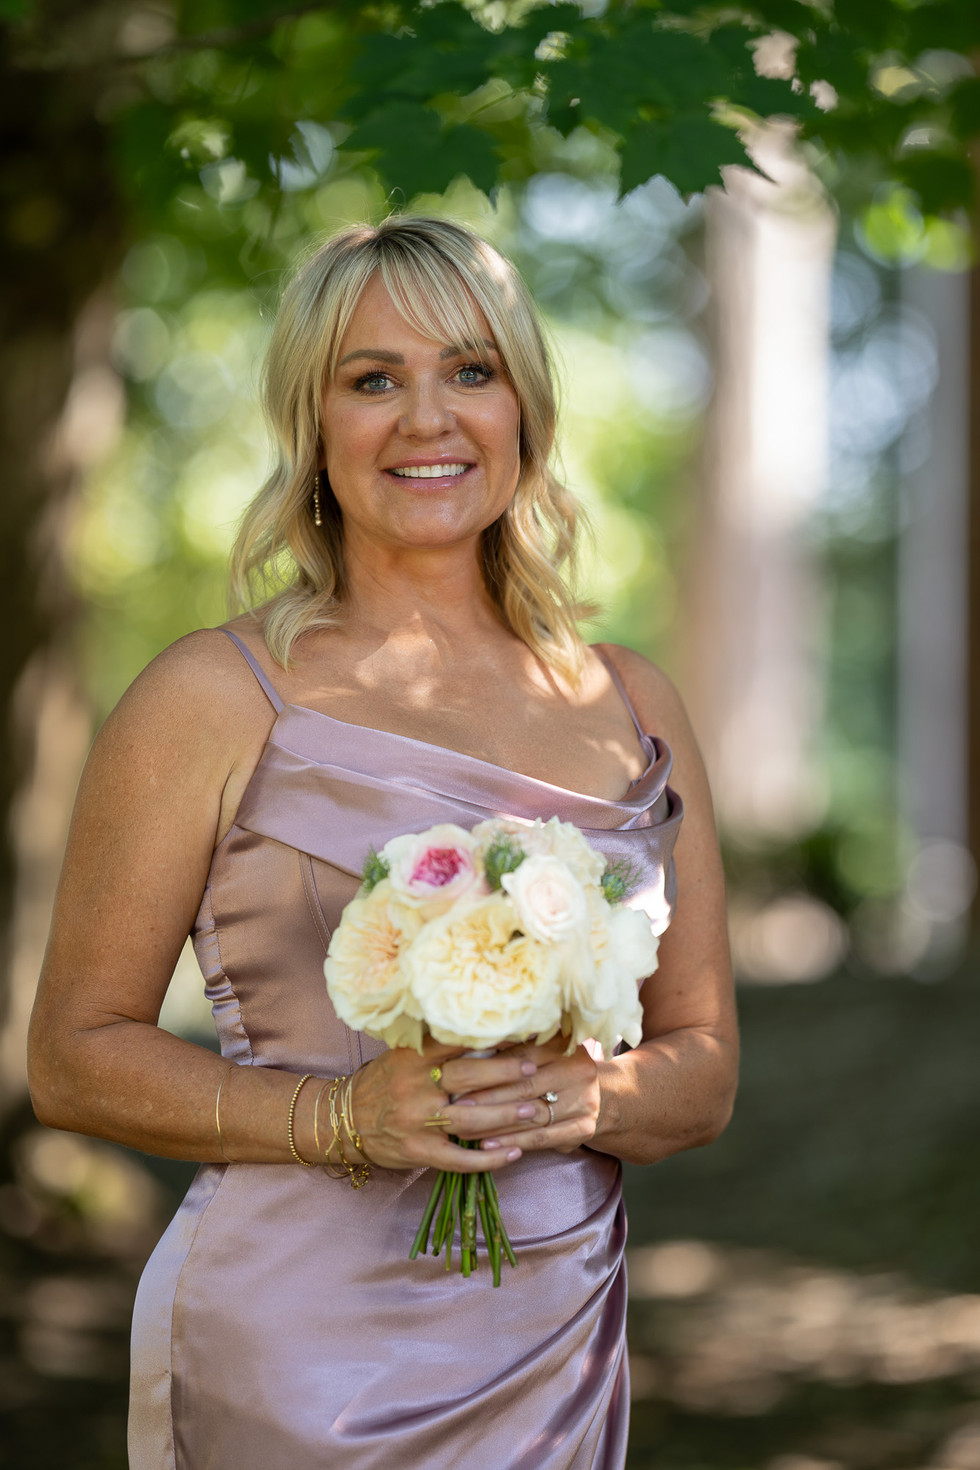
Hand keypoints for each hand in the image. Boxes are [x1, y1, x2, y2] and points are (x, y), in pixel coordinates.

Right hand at [348, 1038, 540, 1172]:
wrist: (343, 1120)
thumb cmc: (381, 1083)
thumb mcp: (401, 1056)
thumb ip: (435, 1049)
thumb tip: (482, 1035)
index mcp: (412, 1058)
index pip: (455, 1043)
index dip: (488, 1038)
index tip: (518, 1034)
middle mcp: (415, 1087)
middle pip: (467, 1078)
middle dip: (504, 1073)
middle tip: (533, 1070)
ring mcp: (417, 1122)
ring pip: (469, 1119)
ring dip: (504, 1115)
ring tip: (531, 1109)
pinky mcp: (419, 1152)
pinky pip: (459, 1159)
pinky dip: (489, 1159)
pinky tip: (513, 1154)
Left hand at [453, 1035, 600, 1156]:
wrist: (598, 1096)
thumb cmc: (555, 1071)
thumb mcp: (541, 1054)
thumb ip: (512, 1053)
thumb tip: (465, 1055)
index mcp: (564, 1045)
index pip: (521, 1057)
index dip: (490, 1070)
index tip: (460, 1080)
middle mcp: (579, 1071)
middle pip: (525, 1088)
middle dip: (487, 1099)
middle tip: (457, 1107)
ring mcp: (584, 1101)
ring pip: (530, 1116)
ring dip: (495, 1125)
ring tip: (466, 1130)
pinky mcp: (583, 1128)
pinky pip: (541, 1138)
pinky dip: (512, 1142)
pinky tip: (489, 1145)